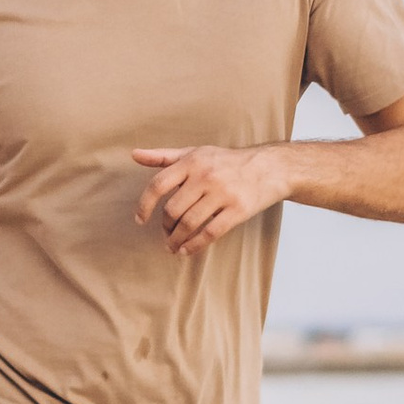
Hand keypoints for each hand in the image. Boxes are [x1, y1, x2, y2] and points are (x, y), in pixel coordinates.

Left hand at [131, 144, 287, 256]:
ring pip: (189, 224)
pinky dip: (193, 246)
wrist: (269, 167)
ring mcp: (222, 194)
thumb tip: (134, 155)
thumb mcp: (195, 153)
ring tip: (172, 245)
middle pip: (173, 209)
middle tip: (165, 233)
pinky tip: (185, 250)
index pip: (158, 184)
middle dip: (165, 226)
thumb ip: (164, 156)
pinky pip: (210, 233)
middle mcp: (206, 176)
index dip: (144, 205)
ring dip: (176, 239)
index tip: (140, 220)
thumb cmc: (226, 161)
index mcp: (191, 161)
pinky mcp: (237, 210)